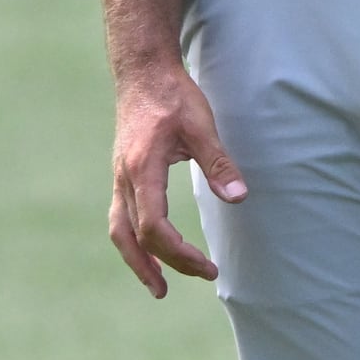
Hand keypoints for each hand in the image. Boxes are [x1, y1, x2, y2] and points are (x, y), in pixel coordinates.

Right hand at [106, 64, 244, 298]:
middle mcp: (124, 179)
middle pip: (136, 237)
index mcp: (142, 170)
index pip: (154, 227)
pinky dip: (135, 242)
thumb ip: (219, 164)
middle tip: (200, 276)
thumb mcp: (202, 125)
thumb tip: (239, 199)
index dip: (179, 253)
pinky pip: (121, 219)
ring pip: (120, 232)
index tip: (206, 265)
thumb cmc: (172, 96)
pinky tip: (152, 252)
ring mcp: (119, 179)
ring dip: (138, 262)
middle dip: (164, 264)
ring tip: (159, 287)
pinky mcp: (123, 176)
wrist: (142, 72)